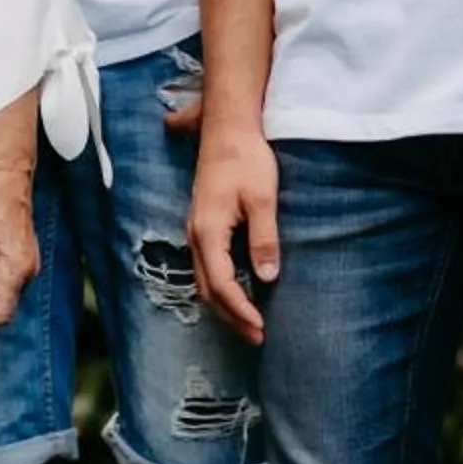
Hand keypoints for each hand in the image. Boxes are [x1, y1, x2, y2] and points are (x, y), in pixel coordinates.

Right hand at [189, 124, 279, 344]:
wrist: (228, 127)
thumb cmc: (246, 159)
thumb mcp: (263, 200)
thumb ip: (263, 239)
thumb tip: (266, 277)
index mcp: (208, 231)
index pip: (221, 284)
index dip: (240, 310)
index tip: (260, 327)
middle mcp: (195, 233)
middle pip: (207, 288)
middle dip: (230, 316)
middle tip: (256, 336)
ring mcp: (196, 227)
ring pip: (204, 278)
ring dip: (224, 303)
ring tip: (248, 321)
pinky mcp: (202, 222)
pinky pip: (206, 264)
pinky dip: (221, 285)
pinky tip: (239, 289)